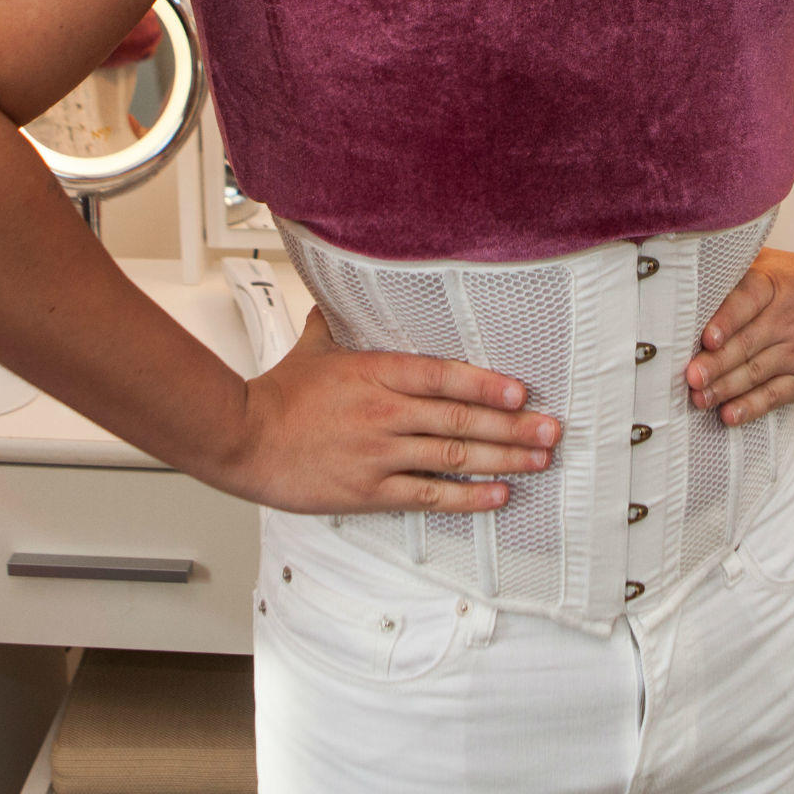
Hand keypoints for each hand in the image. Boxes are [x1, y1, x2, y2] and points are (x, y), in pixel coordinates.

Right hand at [219, 308, 561, 513]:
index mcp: (376, 372)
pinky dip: (466, 496)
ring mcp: (379, 453)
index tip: (522, 391)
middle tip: (551, 430)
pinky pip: (428, 495)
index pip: (444, 375)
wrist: (242, 438)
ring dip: (503, 460)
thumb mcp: (315, 347)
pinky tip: (496, 495)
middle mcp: (385, 412)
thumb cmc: (277, 394)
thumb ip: (337, 324)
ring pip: (453, 455)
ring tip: (538, 461)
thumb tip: (341, 298)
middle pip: (461, 418)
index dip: (488, 383)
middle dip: (513, 426)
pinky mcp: (368, 490)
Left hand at [685, 248, 793, 425]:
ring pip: (757, 373)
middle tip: (690, 377)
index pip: (746, 301)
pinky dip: (752, 406)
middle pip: (747, 344)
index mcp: (772, 286)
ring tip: (699, 398)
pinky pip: (776, 395)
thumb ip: (735, 268)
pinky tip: (729, 415)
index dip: (726, 320)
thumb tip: (688, 267)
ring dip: (726, 388)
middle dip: (716, 364)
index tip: (706, 338)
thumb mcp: (772, 262)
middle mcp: (786, 319)